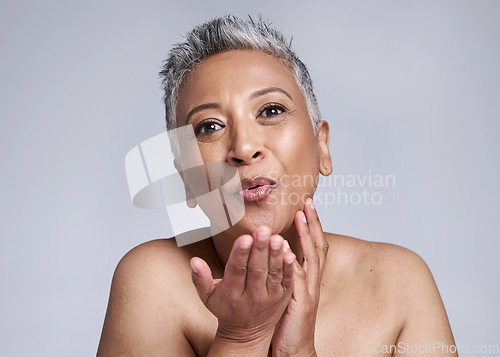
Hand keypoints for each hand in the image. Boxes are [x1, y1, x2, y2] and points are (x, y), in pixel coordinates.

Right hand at [190, 226, 296, 352]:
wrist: (246, 334)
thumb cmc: (225, 309)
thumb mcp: (207, 296)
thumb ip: (200, 278)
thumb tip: (194, 261)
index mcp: (231, 294)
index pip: (236, 271)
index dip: (240, 254)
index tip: (244, 237)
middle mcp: (251, 296)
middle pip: (256, 270)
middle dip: (260, 249)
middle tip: (263, 230)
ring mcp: (269, 297)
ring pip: (273, 274)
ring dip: (275, 255)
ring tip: (276, 237)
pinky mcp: (283, 297)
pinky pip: (287, 281)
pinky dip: (289, 268)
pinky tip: (290, 253)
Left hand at [271, 198, 327, 356]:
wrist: (295, 349)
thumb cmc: (288, 320)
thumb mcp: (290, 291)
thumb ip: (287, 272)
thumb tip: (280, 252)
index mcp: (309, 278)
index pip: (314, 245)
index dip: (312, 225)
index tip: (306, 206)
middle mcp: (313, 281)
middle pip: (318, 246)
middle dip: (313, 222)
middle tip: (307, 202)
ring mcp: (309, 291)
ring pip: (312, 258)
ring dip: (307, 235)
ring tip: (300, 216)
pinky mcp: (302, 303)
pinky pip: (299, 280)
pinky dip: (296, 264)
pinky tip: (289, 251)